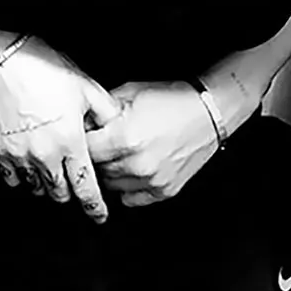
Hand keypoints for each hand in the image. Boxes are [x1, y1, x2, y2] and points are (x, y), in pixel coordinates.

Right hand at [0, 37, 121, 220]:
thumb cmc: (43, 66)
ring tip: (52, 170)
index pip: (86, 187)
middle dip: (71, 192)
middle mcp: (45, 154)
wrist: (0, 57)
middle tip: (74, 181)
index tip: (99, 216)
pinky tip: (28, 163)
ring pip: (36, 188)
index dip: (95, 206)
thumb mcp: (84, 85)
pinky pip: (12, 178)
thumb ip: (106, 111)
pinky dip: (22, 177)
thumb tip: (120, 127)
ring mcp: (18, 154)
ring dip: (47, 184)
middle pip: (61, 193)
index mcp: (70, 141)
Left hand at [85, 79, 219, 207]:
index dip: (80, 140)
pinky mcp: (164, 191)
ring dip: (111, 171)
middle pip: (96, 169)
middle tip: (103, 142)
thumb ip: (102, 108)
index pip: (85, 150)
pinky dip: (128, 186)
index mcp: (125, 138)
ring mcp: (152, 181)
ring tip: (120, 153)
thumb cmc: (172, 99)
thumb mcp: (130, 93)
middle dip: (96, 155)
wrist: (210, 112)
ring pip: (111, 185)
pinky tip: (133, 168)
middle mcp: (137, 164)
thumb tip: (83, 120)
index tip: (83, 134)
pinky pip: (131, 198)